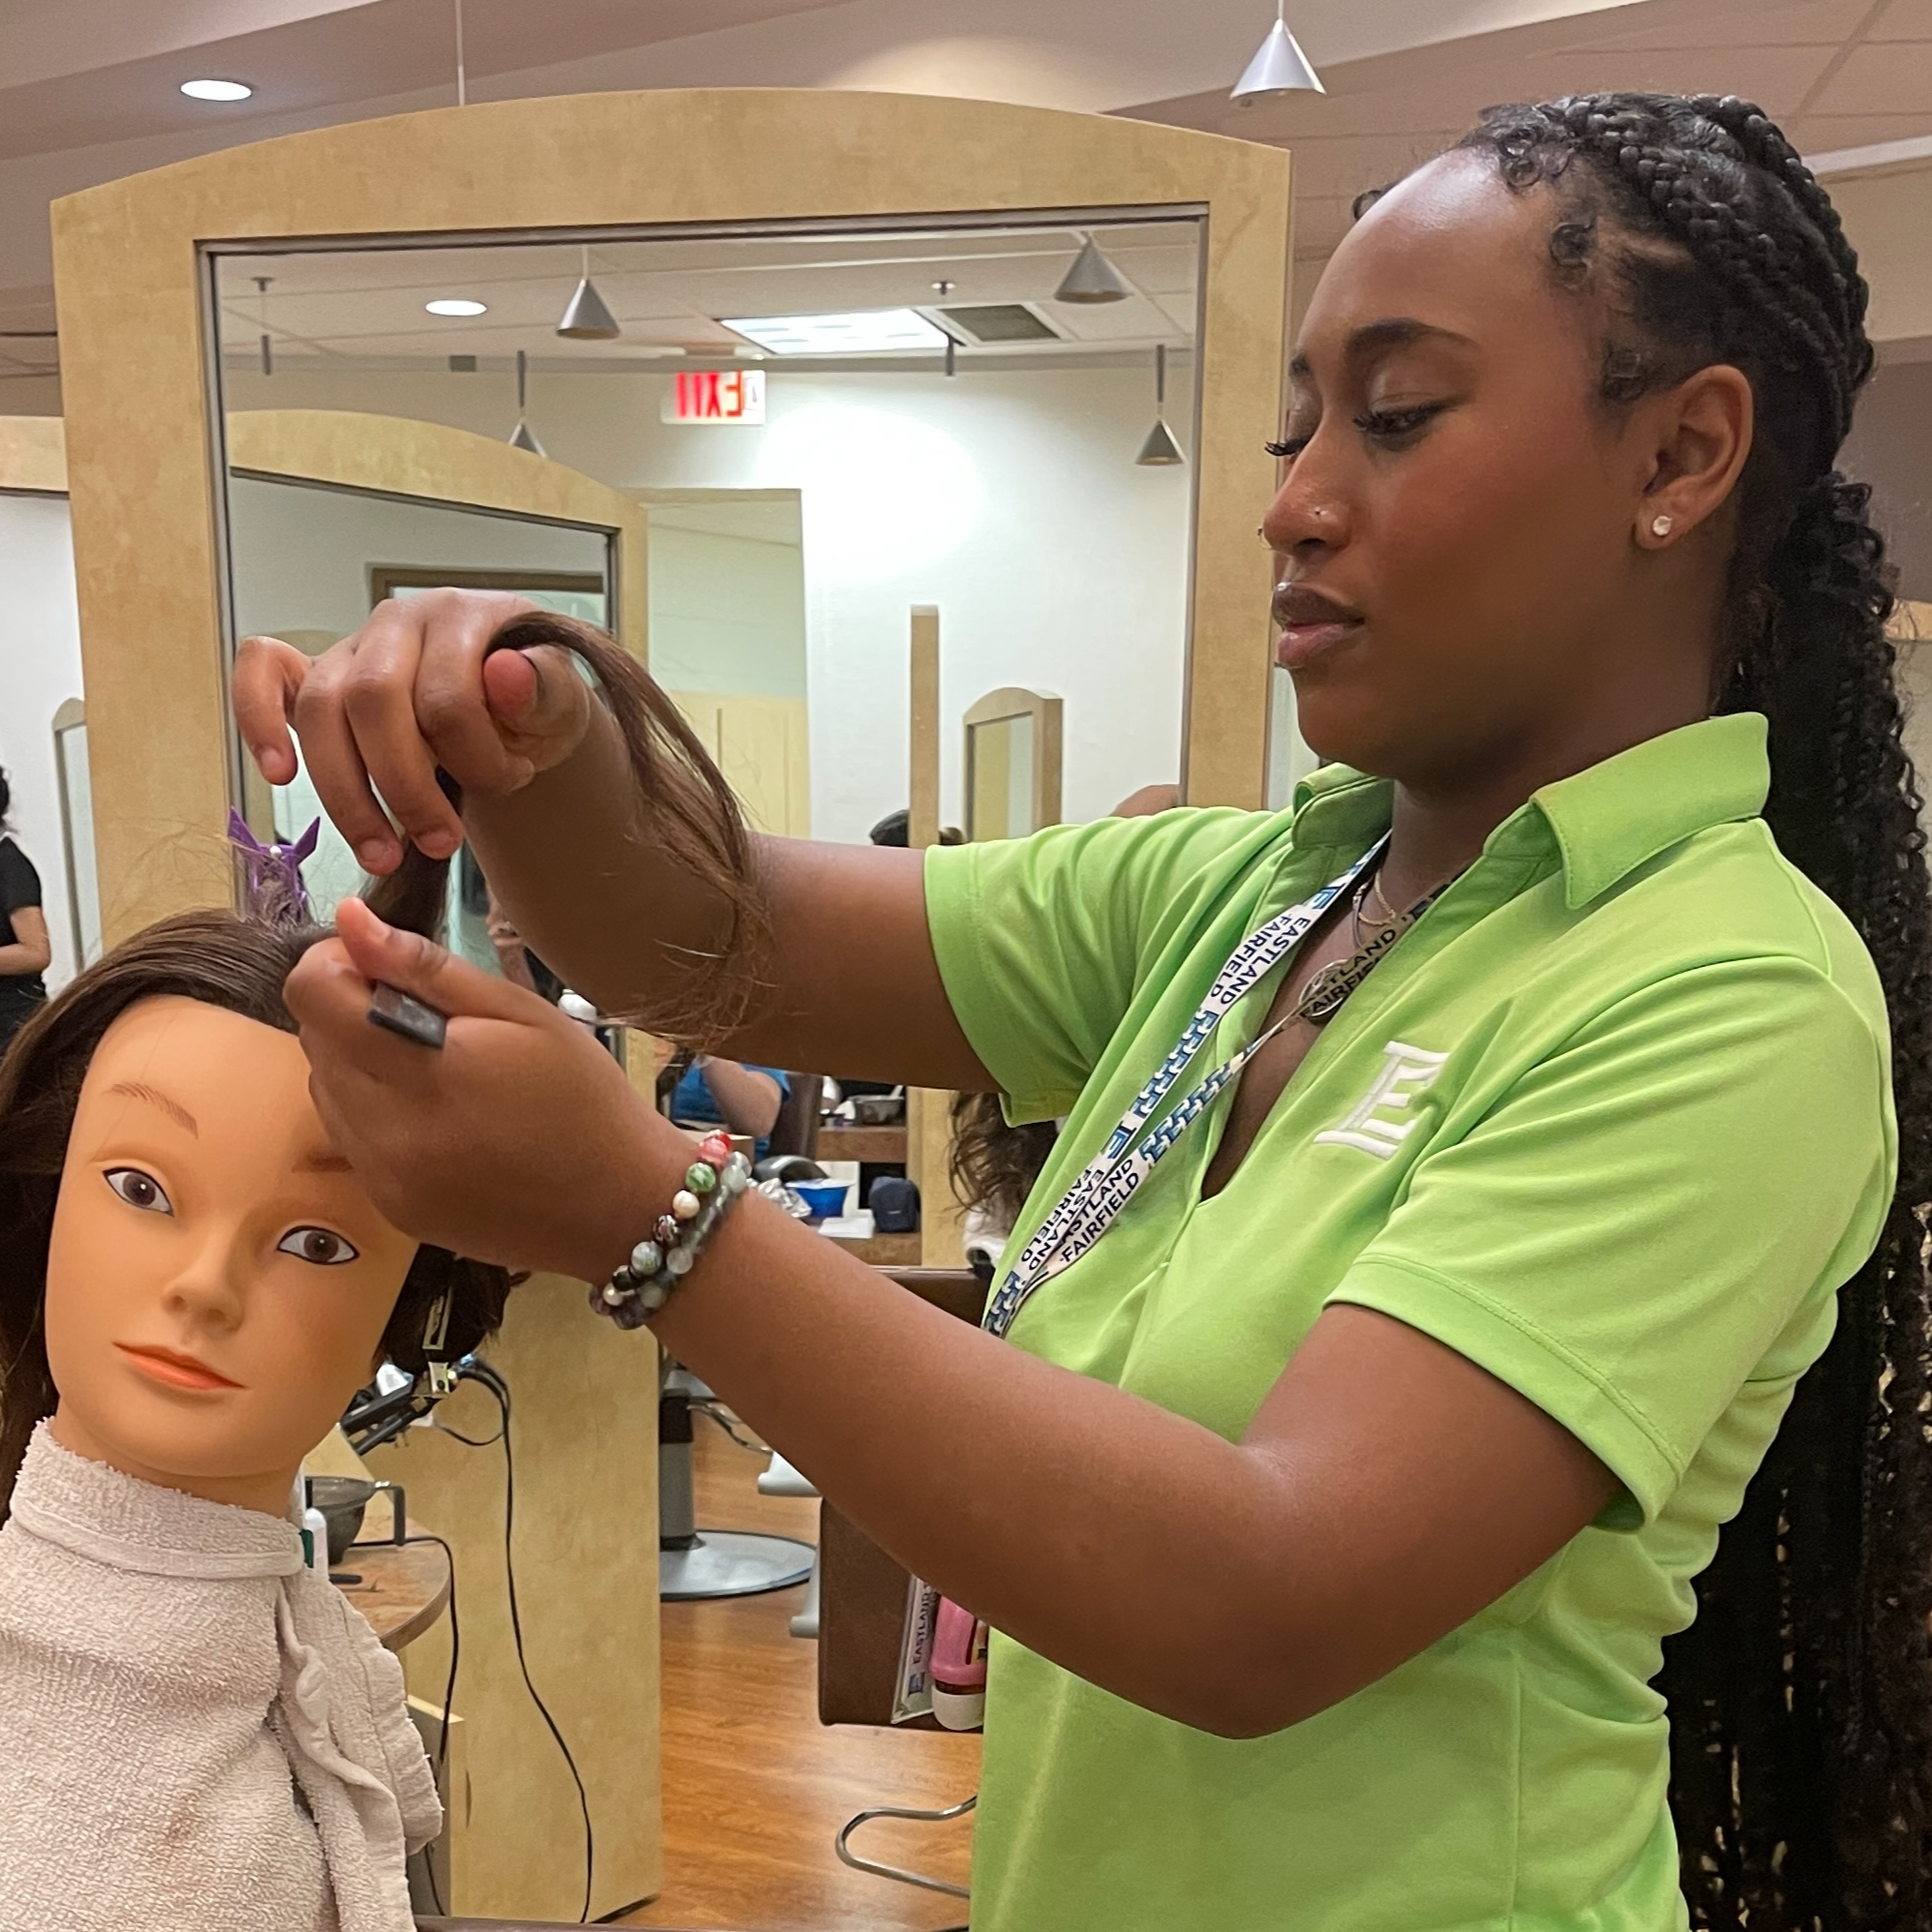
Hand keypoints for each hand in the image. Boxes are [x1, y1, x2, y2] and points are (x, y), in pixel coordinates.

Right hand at [231, 591, 593, 876]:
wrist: (520, 708)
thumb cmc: (534, 707)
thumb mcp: (562, 706)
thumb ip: (545, 693)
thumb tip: (505, 675)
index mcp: (464, 615)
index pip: (447, 696)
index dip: (478, 758)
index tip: (513, 783)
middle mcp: (400, 620)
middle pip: (372, 700)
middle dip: (406, 787)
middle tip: (443, 843)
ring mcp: (354, 645)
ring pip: (320, 709)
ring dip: (347, 794)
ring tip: (383, 855)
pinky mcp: (319, 672)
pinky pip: (264, 672)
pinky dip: (259, 718)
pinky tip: (279, 774)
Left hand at [284, 898, 673, 1277]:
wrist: (620, 1207)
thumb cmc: (585, 1097)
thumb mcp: (522, 1014)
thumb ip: (428, 969)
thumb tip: (350, 920)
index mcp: (421, 1072)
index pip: (311, 995)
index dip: (338, 962)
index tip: (388, 967)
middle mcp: (384, 1132)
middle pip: (313, 1040)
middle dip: (353, 1012)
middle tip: (431, 1019)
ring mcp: (382, 1178)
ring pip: (323, 1088)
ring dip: (359, 1063)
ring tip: (437, 1068)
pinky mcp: (390, 1207)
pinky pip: (350, 1137)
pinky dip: (375, 1111)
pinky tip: (438, 1113)